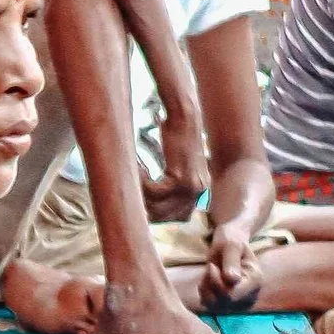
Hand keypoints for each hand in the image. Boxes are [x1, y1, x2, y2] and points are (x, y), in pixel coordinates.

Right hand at [142, 85, 208, 218]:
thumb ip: (172, 185)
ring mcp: (191, 187)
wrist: (186, 116)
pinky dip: (142, 181)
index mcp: (200, 191)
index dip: (158, 213)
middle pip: (167, 216)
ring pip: (158, 206)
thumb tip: (154, 207)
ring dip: (140, 194)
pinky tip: (138, 167)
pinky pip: (154, 191)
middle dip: (146, 207)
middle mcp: (199, 192)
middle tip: (132, 192)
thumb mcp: (177, 165)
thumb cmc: (177, 134)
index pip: (180, 217)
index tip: (142, 202)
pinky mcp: (180, 178)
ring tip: (133, 177)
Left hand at [198, 218, 263, 304]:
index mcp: (255, 280)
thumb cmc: (231, 241)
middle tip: (210, 267)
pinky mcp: (229, 306)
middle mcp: (251, 296)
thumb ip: (231, 261)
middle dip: (210, 284)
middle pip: (222, 302)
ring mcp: (240, 303)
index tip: (211, 266)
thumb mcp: (231, 245)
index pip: (231, 294)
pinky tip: (208, 280)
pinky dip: (204, 293)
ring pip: (214, 305)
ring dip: (206, 288)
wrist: (228, 246)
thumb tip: (232, 279)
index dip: (216, 282)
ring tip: (210, 272)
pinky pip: (209, 306)